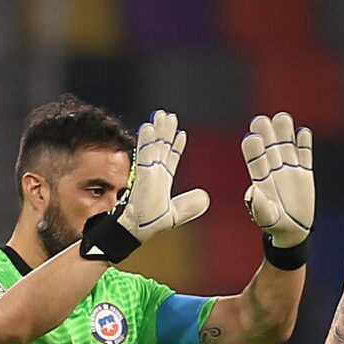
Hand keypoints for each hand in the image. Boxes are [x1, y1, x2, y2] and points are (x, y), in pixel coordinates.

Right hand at [81, 110, 210, 263]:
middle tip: (170, 117)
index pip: (170, 158)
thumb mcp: (176, 214)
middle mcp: (154, 172)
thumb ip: (190, 205)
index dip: (176, 146)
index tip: (182, 134)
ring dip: (157, 130)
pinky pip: (143, 153)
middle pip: (161, 147)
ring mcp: (147, 171)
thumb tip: (206, 197)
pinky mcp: (141, 172)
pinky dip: (146, 140)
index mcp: (162, 180)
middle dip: (166, 132)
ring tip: (162, 115)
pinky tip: (148, 128)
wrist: (137, 228)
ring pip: (153, 145)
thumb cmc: (150, 223)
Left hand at [243, 112, 313, 248]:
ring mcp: (289, 169)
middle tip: (261, 120)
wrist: (293, 231)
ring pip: (286, 146)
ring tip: (282, 118)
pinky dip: (304, 144)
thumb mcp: (266, 217)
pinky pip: (304, 155)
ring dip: (284, 132)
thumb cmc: (275, 225)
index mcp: (260, 179)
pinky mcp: (304, 173)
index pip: (255, 160)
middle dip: (266, 134)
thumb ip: (259, 205)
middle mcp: (273, 170)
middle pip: (269, 147)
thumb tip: (252, 191)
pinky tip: (303, 131)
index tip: (251, 136)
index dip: (253, 148)